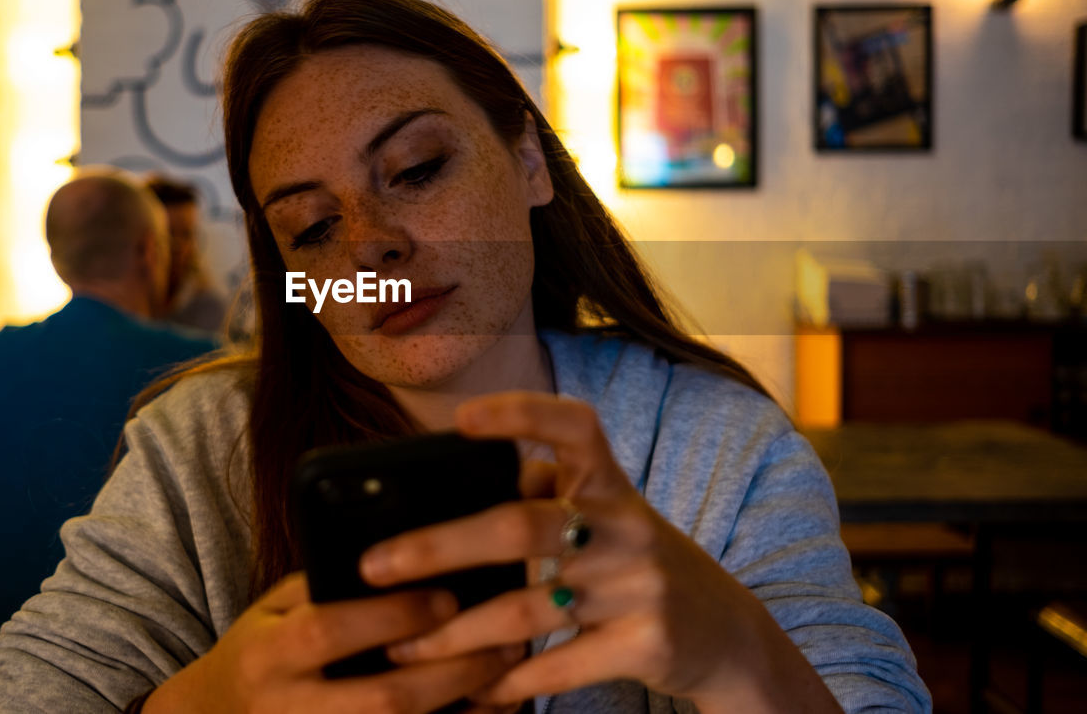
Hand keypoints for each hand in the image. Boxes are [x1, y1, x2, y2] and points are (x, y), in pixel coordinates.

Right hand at [145, 572, 523, 713]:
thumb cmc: (264, 647)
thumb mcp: (278, 606)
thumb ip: (329, 584)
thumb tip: (410, 553)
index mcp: (269, 652)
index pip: (330, 630)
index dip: (392, 616)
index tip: (448, 596)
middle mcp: (288, 708)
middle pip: (380, 699)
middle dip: (450, 672)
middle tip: (504, 639)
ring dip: (463, 709)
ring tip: (510, 676)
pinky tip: (489, 708)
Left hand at [358, 392, 839, 711]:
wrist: (725, 633)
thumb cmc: (635, 563)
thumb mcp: (605, 516)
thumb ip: (543, 494)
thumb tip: (451, 488)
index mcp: (610, 485)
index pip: (572, 427)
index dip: (520, 414)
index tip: (460, 421)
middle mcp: (625, 527)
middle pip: (521, 526)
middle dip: (440, 547)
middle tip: (376, 566)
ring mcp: (638, 586)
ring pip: (527, 609)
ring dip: (455, 634)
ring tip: (403, 648)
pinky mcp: (645, 643)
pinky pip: (559, 665)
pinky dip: (508, 681)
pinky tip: (471, 690)